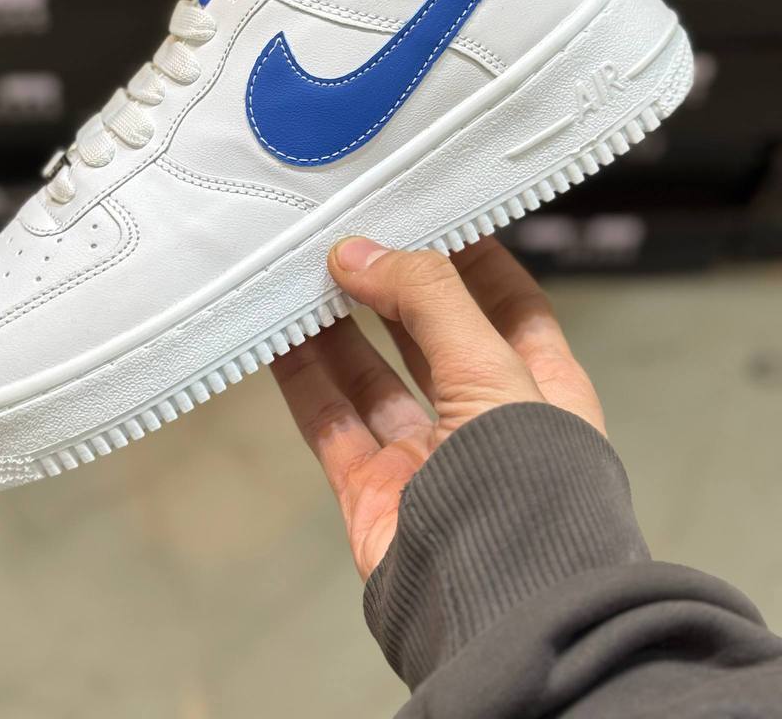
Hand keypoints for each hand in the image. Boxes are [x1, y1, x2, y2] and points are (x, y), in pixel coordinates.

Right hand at [272, 236, 604, 580]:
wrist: (498, 606)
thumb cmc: (531, 489)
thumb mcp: (493, 367)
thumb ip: (428, 300)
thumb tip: (363, 252)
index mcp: (540, 387)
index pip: (508, 305)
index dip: (469, 259)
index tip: (425, 213)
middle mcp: (484, 419)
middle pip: (430, 335)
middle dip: (391, 286)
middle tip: (349, 237)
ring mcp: (427, 458)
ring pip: (372, 375)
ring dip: (337, 326)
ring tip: (303, 273)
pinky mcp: (374, 491)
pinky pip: (331, 422)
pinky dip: (303, 379)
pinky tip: (278, 337)